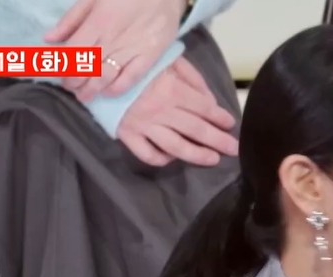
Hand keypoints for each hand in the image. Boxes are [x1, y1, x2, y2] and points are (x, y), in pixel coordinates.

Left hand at [45, 0, 185, 100]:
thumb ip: (71, 19)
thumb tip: (48, 39)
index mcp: (97, 23)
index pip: (73, 53)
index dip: (63, 68)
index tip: (59, 75)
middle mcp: (112, 39)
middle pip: (87, 69)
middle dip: (75, 83)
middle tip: (70, 87)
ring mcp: (132, 50)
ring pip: (106, 77)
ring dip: (91, 90)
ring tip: (84, 95)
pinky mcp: (149, 57)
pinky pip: (130, 78)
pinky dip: (116, 89)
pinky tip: (106, 92)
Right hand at [117, 57, 237, 166]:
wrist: (99, 69)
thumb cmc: (140, 65)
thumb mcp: (169, 60)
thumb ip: (192, 79)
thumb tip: (210, 100)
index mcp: (172, 90)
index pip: (204, 108)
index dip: (220, 117)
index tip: (230, 124)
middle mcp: (161, 111)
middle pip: (196, 130)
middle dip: (218, 141)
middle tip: (233, 149)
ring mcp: (144, 126)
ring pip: (176, 147)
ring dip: (198, 155)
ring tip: (213, 159)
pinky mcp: (127, 135)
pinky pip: (148, 154)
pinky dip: (162, 160)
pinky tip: (173, 158)